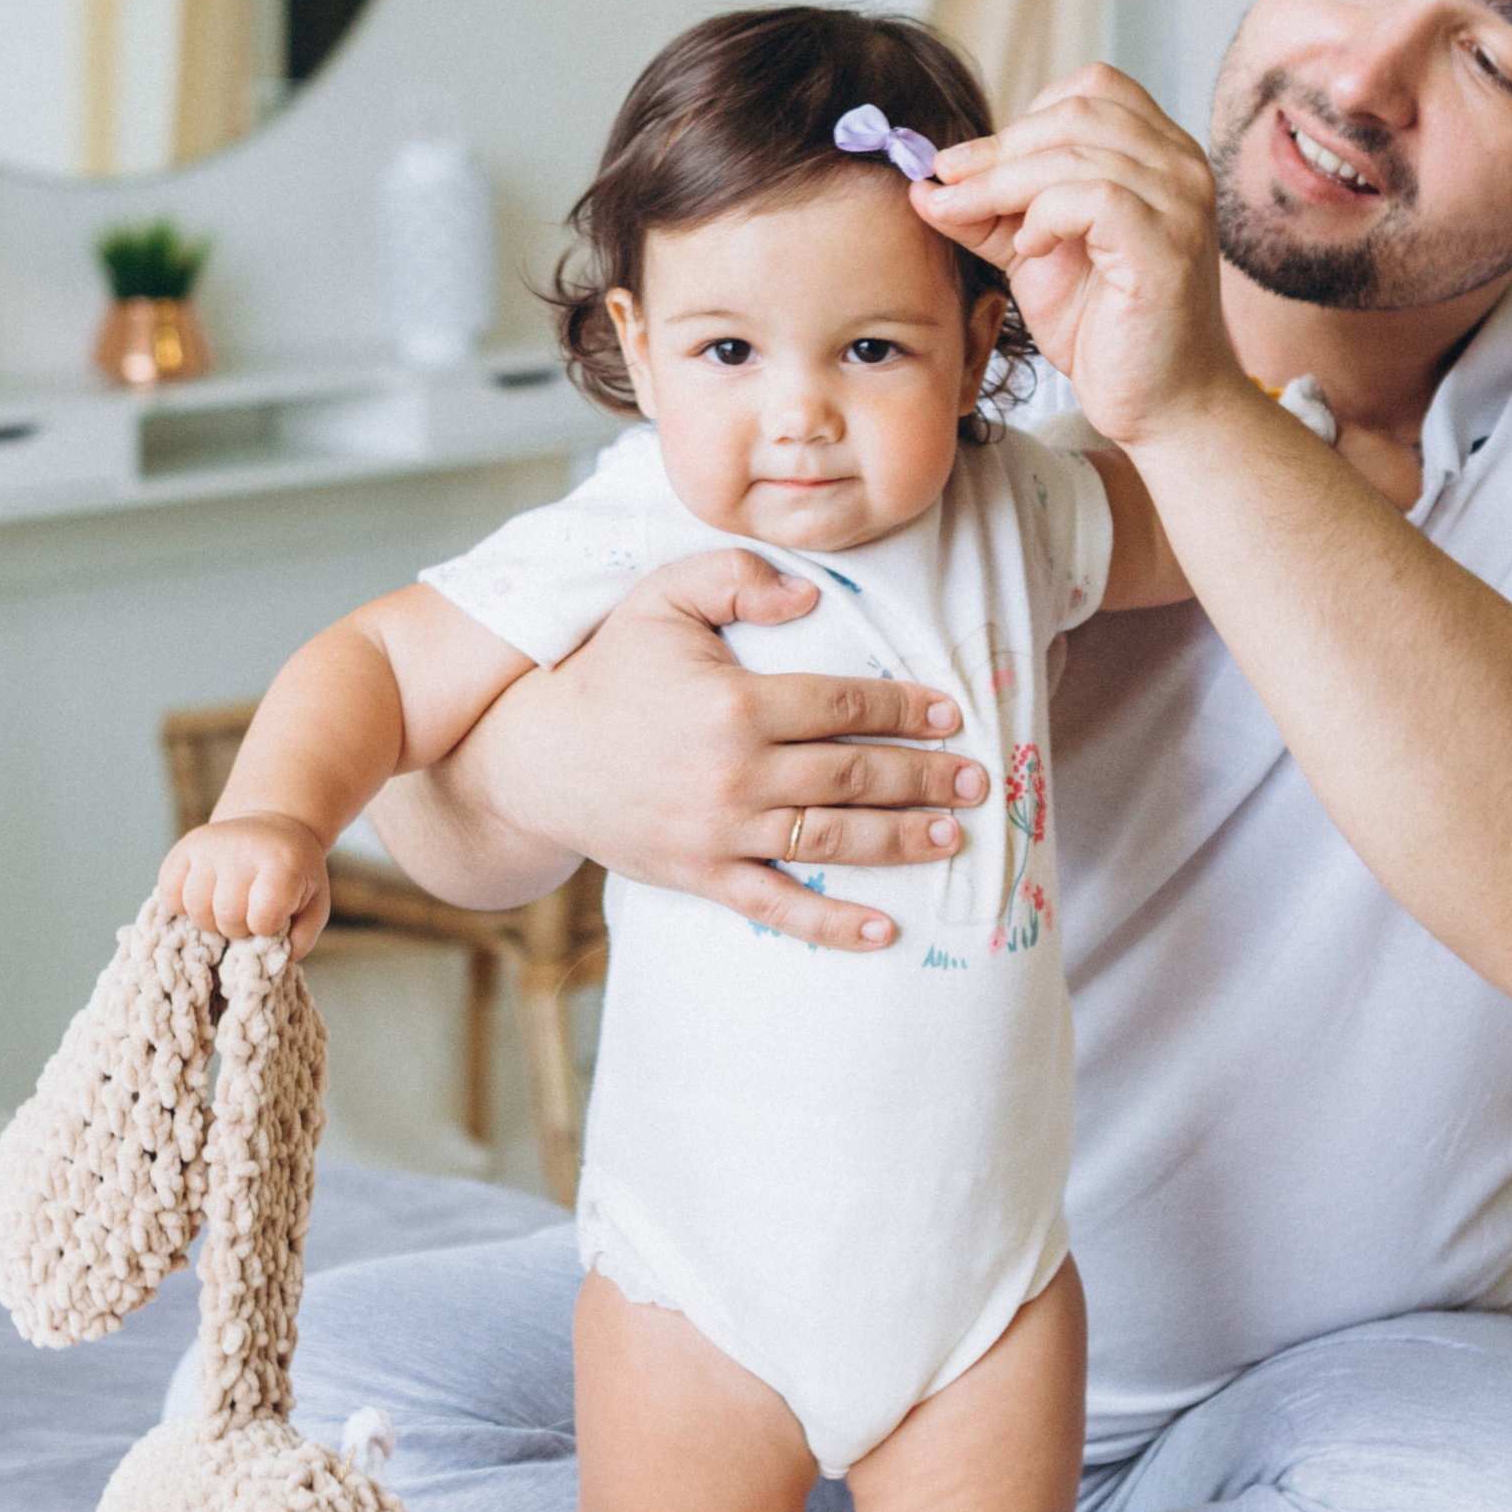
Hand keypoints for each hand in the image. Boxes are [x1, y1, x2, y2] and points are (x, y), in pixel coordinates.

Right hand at [158, 813, 331, 957]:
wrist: (272, 831)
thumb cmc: (294, 876)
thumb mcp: (315, 904)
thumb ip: (302, 938)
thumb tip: (276, 960)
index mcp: (282, 863)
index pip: (263, 916)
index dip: (265, 928)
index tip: (271, 918)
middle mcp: (242, 850)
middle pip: (226, 915)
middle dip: (236, 928)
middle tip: (247, 915)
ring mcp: (209, 847)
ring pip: (195, 908)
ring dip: (209, 921)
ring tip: (224, 908)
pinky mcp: (183, 848)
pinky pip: (169, 895)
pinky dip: (182, 906)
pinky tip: (203, 898)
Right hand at [484, 547, 990, 952]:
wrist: (536, 757)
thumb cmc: (608, 671)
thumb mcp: (662, 598)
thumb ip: (736, 580)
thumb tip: (809, 597)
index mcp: (734, 701)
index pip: (843, 704)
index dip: (904, 707)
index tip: (949, 712)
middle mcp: (734, 771)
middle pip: (853, 776)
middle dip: (923, 778)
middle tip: (976, 781)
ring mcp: (720, 831)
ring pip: (832, 838)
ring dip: (901, 841)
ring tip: (953, 836)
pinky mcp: (702, 876)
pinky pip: (777, 906)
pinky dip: (832, 924)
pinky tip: (883, 931)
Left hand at [918, 64, 1243, 448]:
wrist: (1159, 404)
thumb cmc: (1105, 329)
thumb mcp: (1033, 255)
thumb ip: (988, 214)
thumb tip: (924, 184)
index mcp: (1158, 154)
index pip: (1091, 88)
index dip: (1024, 117)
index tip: (968, 163)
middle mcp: (1180, 165)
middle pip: (1077, 110)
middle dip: (999, 148)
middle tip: (947, 182)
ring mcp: (1180, 202)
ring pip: (1076, 150)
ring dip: (1004, 182)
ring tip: (972, 217)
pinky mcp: (1166, 244)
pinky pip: (1093, 197)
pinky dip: (1045, 215)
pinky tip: (1031, 248)